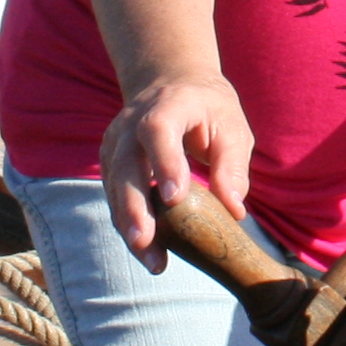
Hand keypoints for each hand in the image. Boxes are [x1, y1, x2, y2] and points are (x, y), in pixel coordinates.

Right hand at [101, 73, 255, 266]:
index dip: (164, 162)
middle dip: (134, 206)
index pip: (158, 130)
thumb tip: (234, 210)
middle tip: (146, 241)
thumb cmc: (209, 109)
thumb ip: (232, 166)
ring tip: (153, 261)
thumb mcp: (233, 127)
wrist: (171, 84)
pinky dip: (128, 223)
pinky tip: (147, 251)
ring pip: (115, 186)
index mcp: (168, 105)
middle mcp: (132, 122)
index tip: (175, 198)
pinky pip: (115, 195)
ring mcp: (116, 142)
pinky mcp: (110, 162)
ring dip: (129, 224)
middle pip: (125, 164)